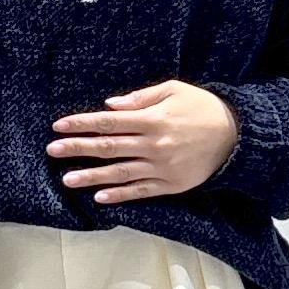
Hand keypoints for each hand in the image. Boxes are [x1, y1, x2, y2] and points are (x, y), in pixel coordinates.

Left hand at [47, 78, 240, 202]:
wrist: (236, 135)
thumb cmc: (202, 107)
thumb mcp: (173, 90)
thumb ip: (140, 98)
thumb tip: (109, 106)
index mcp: (153, 119)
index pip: (109, 121)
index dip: (82, 124)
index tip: (59, 126)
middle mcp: (154, 145)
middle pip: (108, 147)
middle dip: (78, 149)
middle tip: (52, 151)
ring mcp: (161, 168)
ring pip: (119, 173)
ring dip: (91, 176)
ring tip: (67, 179)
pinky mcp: (170, 185)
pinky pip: (140, 191)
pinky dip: (119, 195)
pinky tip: (99, 197)